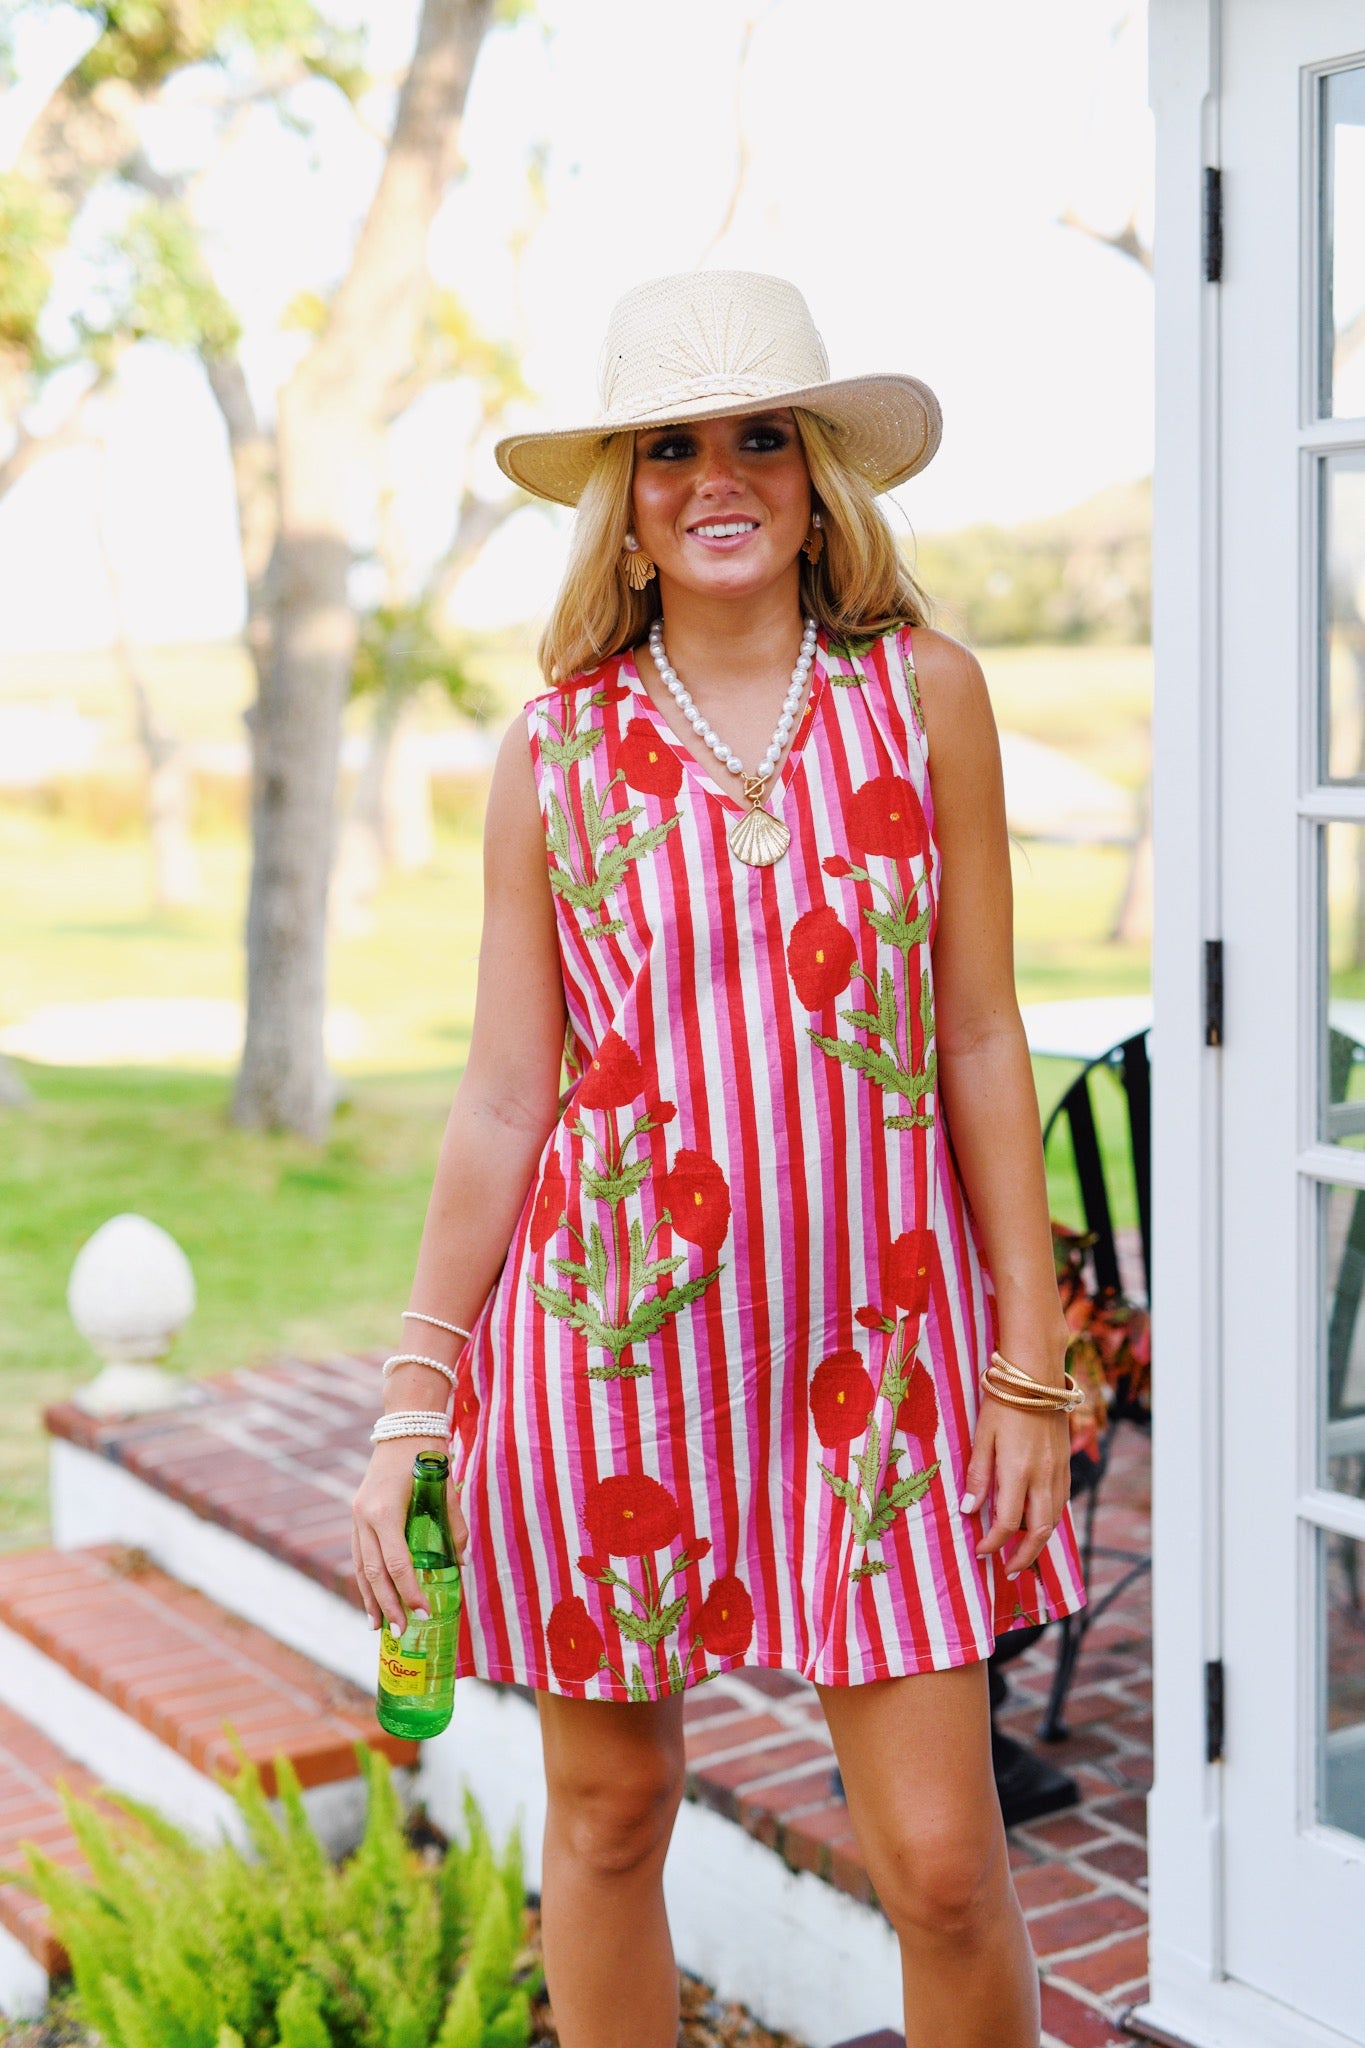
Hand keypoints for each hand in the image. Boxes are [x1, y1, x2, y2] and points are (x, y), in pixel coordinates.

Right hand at [351, 1439, 469, 1637]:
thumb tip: (462, 1562)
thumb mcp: (446, 1486)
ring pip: (361, 1566)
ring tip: (378, 1627)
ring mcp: (356, 1515)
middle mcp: (364, 1516)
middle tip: (401, 1632)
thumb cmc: (429, 1452)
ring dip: (370, 1598)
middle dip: (388, 1605)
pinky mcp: (357, 1513)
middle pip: (374, 1572)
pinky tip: (371, 1597)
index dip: (410, 1592)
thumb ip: (454, 1525)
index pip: (398, 1564)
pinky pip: (359, 1554)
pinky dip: (365, 1578)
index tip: (423, 1614)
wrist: (404, 1422)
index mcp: (385, 1510)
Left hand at [960, 1398, 1070, 1579]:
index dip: (994, 1543)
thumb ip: (977, 1475)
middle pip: (1040, 1530)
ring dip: (1038, 1539)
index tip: (981, 1551)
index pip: (1008, 1522)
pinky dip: (1048, 1517)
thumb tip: (969, 1510)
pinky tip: (1034, 1519)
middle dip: (1025, 1556)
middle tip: (1009, 1571)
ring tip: (1021, 1551)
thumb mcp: (982, 1436)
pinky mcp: (1065, 1462)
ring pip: (1054, 1518)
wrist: (1036, 1375)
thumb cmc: (1003, 1402)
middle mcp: (1043, 1476)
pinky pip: (1060, 1500)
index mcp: (1018, 1471)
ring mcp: (1058, 1470)